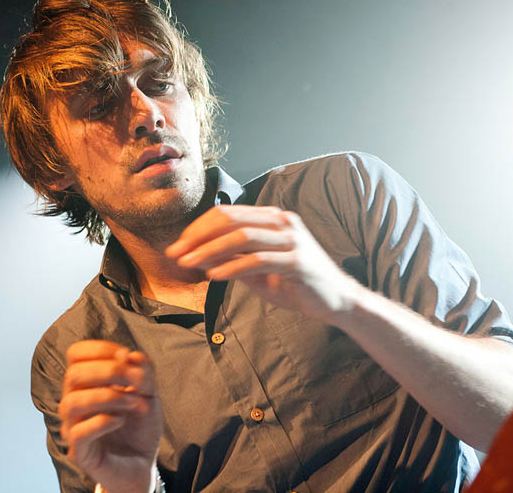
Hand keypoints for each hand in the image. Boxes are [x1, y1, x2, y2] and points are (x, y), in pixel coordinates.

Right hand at [58, 340, 161, 492]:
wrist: (143, 461)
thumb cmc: (139, 425)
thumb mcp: (149, 393)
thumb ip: (143, 372)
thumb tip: (129, 355)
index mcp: (86, 383)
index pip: (75, 354)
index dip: (101, 349)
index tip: (126, 356)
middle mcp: (74, 401)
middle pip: (73, 374)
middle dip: (109, 372)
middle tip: (136, 381)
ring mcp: (73, 427)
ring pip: (72, 403)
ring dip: (108, 397)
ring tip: (133, 402)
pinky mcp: (79, 451)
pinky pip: (79, 432)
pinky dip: (103, 422)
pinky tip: (121, 420)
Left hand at [165, 205, 360, 324]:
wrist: (335, 300)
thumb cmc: (294, 282)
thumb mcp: (257, 268)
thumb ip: (232, 258)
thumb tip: (196, 255)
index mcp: (272, 217)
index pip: (227, 213)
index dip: (198, 228)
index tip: (178, 245)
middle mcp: (282, 222)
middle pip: (231, 220)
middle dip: (198, 236)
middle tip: (176, 253)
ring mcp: (292, 240)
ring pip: (242, 237)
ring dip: (210, 250)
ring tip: (189, 263)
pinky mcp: (297, 262)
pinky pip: (258, 260)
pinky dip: (232, 267)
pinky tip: (214, 276)